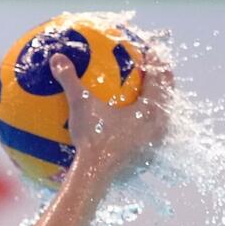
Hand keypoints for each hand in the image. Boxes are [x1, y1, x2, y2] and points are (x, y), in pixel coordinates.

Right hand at [50, 51, 172, 179]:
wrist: (95, 175)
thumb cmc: (91, 140)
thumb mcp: (80, 106)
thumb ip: (71, 79)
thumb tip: (56, 57)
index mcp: (150, 109)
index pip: (158, 77)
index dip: (154, 61)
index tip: (150, 50)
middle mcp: (159, 126)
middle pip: (167, 94)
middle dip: (163, 79)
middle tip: (156, 66)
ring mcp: (155, 143)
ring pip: (164, 115)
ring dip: (158, 102)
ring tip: (150, 92)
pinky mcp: (148, 157)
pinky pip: (152, 133)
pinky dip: (147, 123)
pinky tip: (135, 123)